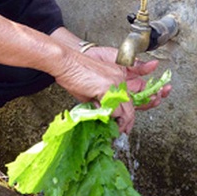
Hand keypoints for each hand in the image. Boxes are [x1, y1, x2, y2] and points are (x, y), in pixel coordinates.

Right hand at [54, 46, 170, 134]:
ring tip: (114, 132)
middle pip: (130, 108)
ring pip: (125, 111)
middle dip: (127, 124)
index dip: (127, 117)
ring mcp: (115, 84)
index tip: (123, 126)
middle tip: (121, 132)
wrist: (66, 62)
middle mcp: (120, 80)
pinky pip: (113, 110)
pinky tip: (105, 123)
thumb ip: (100, 101)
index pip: (129, 102)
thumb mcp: (91, 90)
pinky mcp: (107, 89)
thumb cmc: (74, 74)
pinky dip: (110, 119)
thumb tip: (103, 114)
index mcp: (118, 78)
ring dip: (120, 125)